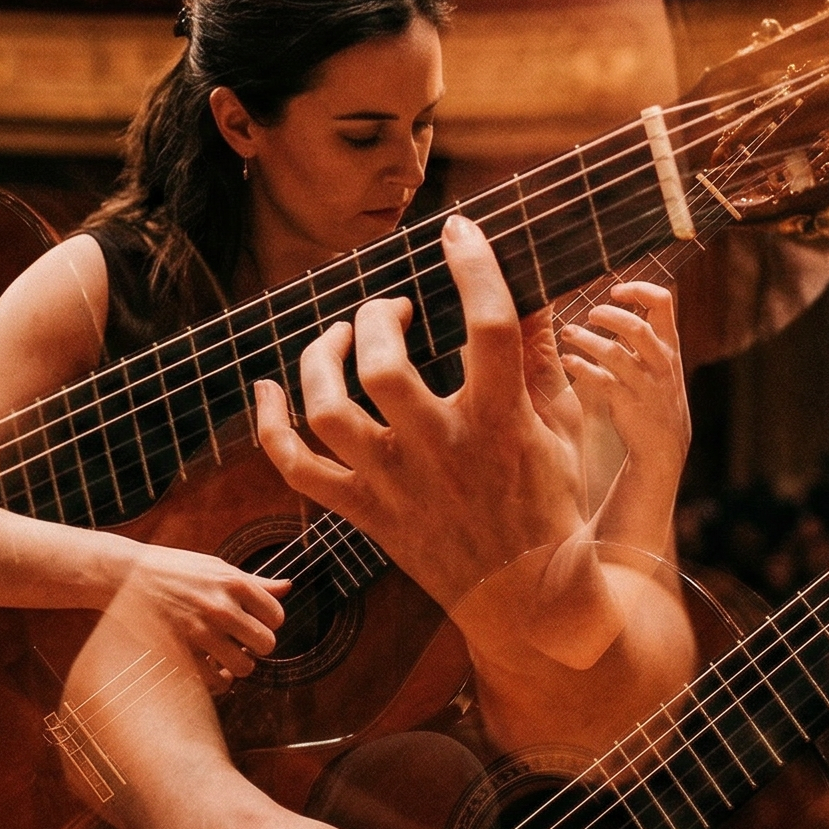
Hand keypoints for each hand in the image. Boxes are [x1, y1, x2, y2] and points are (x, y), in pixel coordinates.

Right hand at [113, 546, 287, 682]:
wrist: (125, 576)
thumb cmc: (173, 570)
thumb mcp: (216, 567)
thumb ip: (255, 582)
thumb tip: (288, 586)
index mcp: (233, 582)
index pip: (276, 616)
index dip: (268, 622)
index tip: (254, 621)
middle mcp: (220, 607)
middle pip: (266, 645)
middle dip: (256, 646)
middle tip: (241, 640)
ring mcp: (200, 632)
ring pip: (244, 667)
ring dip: (237, 665)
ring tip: (224, 654)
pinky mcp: (181, 652)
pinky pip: (216, 682)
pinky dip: (217, 680)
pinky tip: (210, 667)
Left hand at [252, 214, 585, 610]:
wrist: (527, 598)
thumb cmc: (550, 505)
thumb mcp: (561, 427)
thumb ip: (541, 356)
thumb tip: (530, 288)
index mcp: (501, 423)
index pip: (487, 326)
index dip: (472, 266)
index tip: (458, 230)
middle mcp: (440, 451)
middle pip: (382, 366)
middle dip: (376, 318)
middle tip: (389, 309)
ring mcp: (394, 485)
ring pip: (328, 411)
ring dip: (320, 360)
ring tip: (338, 337)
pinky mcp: (365, 512)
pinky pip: (295, 468)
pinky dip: (268, 426)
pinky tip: (267, 388)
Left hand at [560, 282, 688, 474]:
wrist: (664, 442)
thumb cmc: (655, 393)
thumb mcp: (659, 360)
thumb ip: (644, 333)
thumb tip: (619, 300)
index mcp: (669, 344)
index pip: (662, 302)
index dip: (638, 289)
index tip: (615, 290)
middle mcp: (659, 361)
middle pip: (637, 328)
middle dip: (609, 315)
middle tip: (590, 313)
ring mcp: (644, 383)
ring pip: (614, 354)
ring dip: (587, 340)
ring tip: (568, 332)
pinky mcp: (627, 403)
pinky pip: (602, 381)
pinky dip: (582, 368)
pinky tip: (568, 360)